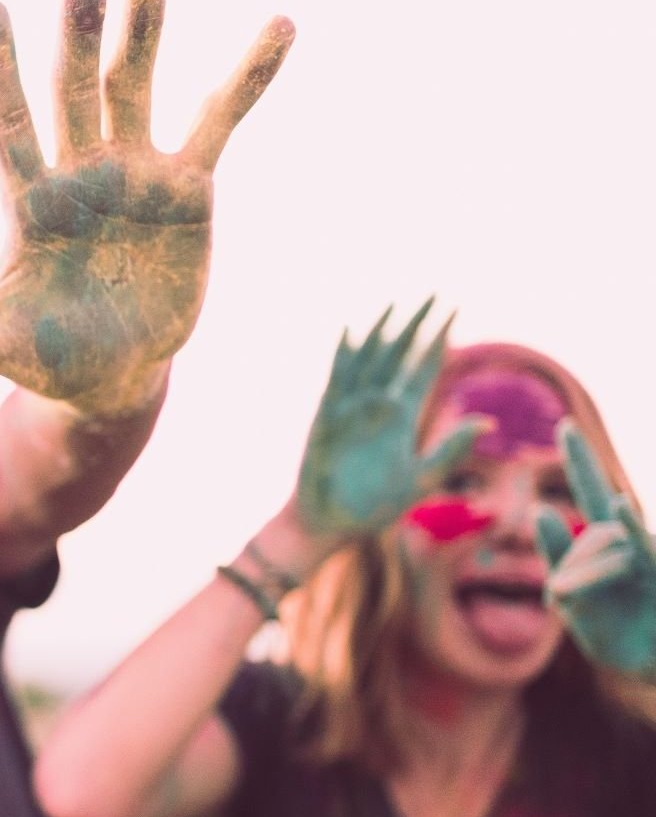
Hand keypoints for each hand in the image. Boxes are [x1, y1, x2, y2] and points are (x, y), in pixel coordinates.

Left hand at [0, 0, 294, 413]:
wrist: (111, 379)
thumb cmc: (40, 355)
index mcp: (28, 199)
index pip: (7, 121)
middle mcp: (80, 171)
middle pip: (74, 87)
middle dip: (78, 32)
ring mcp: (134, 173)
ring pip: (138, 85)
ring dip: (145, 31)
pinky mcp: (188, 189)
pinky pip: (220, 120)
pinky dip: (248, 77)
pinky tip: (279, 26)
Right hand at [293, 299, 479, 542]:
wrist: (330, 523)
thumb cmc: (372, 508)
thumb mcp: (420, 479)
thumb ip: (450, 450)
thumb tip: (490, 422)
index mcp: (403, 419)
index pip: (425, 369)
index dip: (439, 341)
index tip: (455, 310)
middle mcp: (378, 406)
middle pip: (400, 355)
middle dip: (416, 325)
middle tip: (435, 293)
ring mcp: (352, 409)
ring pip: (369, 360)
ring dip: (382, 332)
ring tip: (395, 304)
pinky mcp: (328, 417)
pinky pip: (336, 380)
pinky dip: (343, 356)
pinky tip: (350, 331)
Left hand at [537, 424, 655, 678]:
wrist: (648, 664)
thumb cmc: (613, 631)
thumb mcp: (569, 598)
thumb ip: (555, 555)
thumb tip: (541, 508)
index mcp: (603, 539)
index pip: (588, 488)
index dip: (578, 456)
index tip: (565, 424)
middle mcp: (629, 539)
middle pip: (588, 536)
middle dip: (572, 574)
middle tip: (569, 599)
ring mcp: (646, 554)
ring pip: (602, 549)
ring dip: (584, 585)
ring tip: (581, 609)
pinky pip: (642, 549)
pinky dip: (631, 528)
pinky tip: (618, 506)